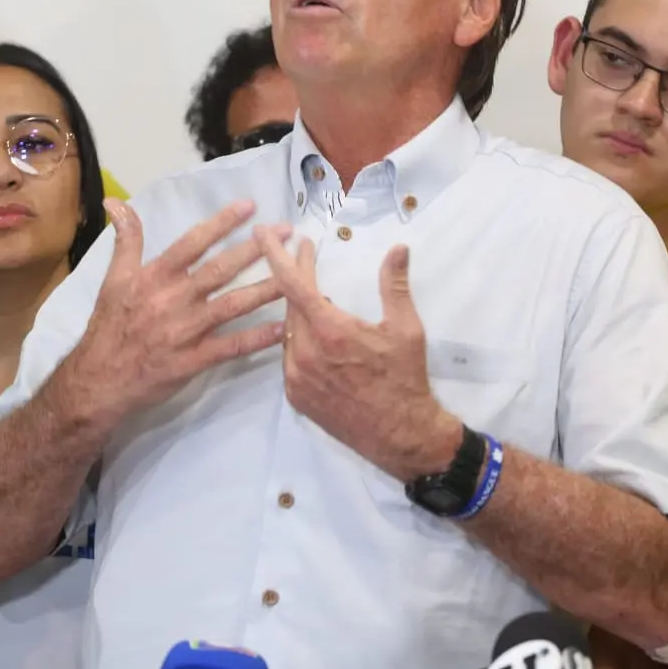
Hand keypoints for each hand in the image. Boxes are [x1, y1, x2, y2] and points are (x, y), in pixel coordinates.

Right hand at [68, 198, 288, 422]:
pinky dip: (258, 338)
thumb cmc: (109, 327)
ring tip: (296, 276)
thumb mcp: (112, 279)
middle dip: (255, 249)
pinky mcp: (194, 360)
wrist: (99, 380)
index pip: (192, 243)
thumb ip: (125, 240)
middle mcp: (173, 299)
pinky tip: (284, 328)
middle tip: (286, 232)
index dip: (221, 223)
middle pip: (220, 270)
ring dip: (265, 289)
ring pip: (232, 305)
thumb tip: (116, 202)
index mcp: (154, 277)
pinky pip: (232, 346)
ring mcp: (186, 331)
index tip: (250, 206)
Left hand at [255, 231, 459, 480]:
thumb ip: (395, 285)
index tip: (261, 233)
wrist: (401, 436)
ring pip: (288, 331)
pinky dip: (299, 341)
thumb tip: (398, 248)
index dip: (275, 254)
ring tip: (314, 296)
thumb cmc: (405, 379)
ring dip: (298, 310)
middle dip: (295, 276)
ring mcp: (296, 376)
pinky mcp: (295, 396)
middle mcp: (305, 352)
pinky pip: (289, 358)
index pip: (292, 283)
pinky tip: (314, 335)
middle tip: (303, 255)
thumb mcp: (406, 329)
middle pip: (290, 303)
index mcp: (330, 330)